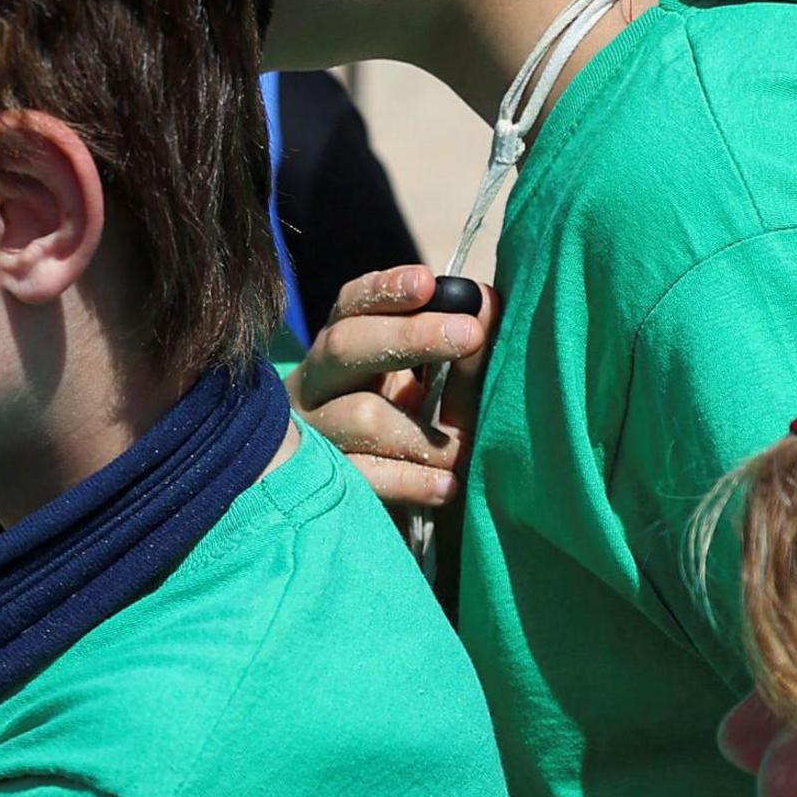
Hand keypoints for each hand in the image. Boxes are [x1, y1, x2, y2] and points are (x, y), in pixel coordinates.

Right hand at [293, 264, 494, 516]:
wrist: (349, 514)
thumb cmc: (403, 438)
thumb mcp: (424, 389)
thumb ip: (451, 352)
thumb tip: (486, 303)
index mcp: (338, 352)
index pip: (352, 307)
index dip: (385, 291)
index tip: (427, 281)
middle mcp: (315, 386)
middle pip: (346, 346)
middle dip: (412, 337)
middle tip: (469, 334)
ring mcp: (310, 436)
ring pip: (360, 417)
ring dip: (423, 431)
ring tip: (466, 448)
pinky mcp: (314, 486)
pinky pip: (364, 477)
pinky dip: (412, 480)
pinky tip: (448, 486)